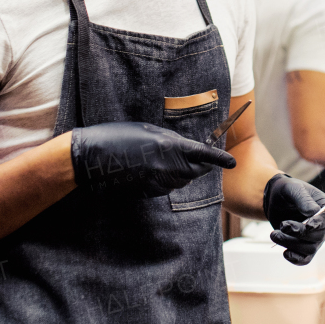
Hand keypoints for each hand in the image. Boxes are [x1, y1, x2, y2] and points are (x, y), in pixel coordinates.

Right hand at [71, 122, 235, 197]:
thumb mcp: (147, 131)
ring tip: (159, 158)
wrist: (92, 158)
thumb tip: (185, 149)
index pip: (203, 154)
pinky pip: (165, 187)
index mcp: (169, 147)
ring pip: (181, 181)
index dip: (219, 158)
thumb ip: (170, 141)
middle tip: (193, 156)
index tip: (232, 162)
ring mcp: (157, 183)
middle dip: (199, 165)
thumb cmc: (117, 136)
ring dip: (180, 172)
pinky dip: (165, 179)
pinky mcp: (148, 193)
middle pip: (196, 171)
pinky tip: (148, 168)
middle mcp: (167, 167)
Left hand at [263, 174, 324, 265]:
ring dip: (291, 243)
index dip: (320, 223)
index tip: (307, 225)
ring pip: (310, 249)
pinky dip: (296, 258)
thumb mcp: (293, 188)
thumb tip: (313, 212)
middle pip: (319, 236)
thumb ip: (303, 199)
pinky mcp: (304, 247)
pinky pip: (305, 259)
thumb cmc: (288, 190)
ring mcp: (315, 238)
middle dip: (299, 233)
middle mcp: (324, 225)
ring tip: (274, 234)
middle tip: (282, 225)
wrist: (275, 200)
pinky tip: (285, 252)